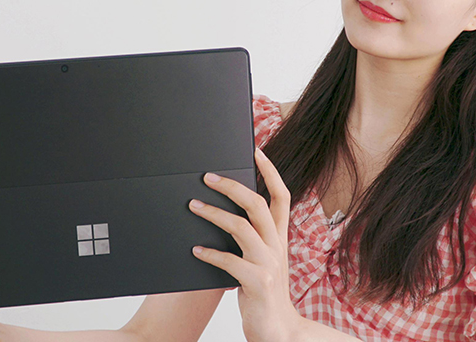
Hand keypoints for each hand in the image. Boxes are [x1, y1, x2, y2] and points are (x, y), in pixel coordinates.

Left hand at [189, 147, 302, 341]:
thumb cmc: (263, 293)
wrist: (279, 330)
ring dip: (214, 214)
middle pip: (259, 204)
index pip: (281, 196)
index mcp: (280, 238)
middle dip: (233, 186)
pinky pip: (231, 261)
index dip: (270, 172)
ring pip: (242, 227)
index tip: (256, 151)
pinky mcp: (257, 283)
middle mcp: (277, 246)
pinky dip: (211, 254)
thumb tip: (222, 213)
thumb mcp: (262, 261)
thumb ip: (250, 239)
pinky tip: (196, 250)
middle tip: (208, 177)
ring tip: (193, 206)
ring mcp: (269, 264)